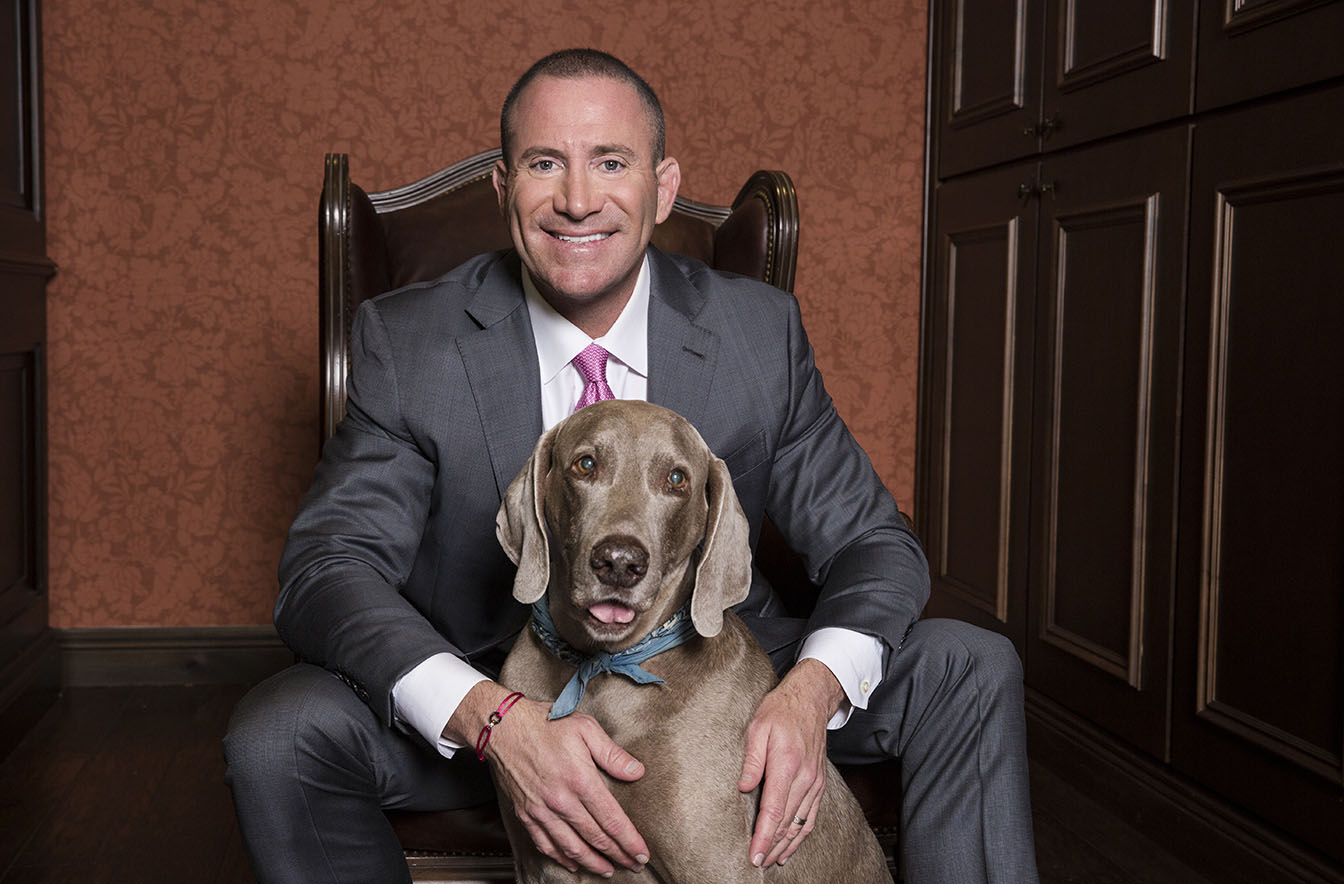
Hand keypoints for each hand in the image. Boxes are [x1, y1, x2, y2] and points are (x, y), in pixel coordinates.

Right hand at [450, 684, 649, 875]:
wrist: (503, 728)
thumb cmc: (545, 724)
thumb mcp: (586, 728)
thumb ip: (613, 754)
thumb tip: (637, 772)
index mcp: (581, 780)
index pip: (612, 820)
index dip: (629, 841)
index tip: (641, 854)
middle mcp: (562, 801)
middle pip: (595, 838)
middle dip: (617, 855)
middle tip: (633, 866)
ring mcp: (541, 810)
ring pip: (571, 847)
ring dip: (592, 862)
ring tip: (607, 870)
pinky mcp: (525, 814)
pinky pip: (545, 844)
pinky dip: (561, 857)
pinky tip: (573, 862)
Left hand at [737, 658, 844, 867]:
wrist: (810, 699)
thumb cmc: (780, 710)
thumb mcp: (758, 727)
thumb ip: (751, 760)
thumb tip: (743, 787)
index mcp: (786, 765)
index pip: (773, 811)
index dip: (763, 837)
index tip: (754, 855)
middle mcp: (804, 778)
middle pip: (787, 823)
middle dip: (772, 846)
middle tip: (757, 864)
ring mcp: (814, 782)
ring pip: (801, 823)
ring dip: (787, 845)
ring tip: (772, 860)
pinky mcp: (818, 782)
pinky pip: (811, 815)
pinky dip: (801, 834)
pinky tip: (791, 845)